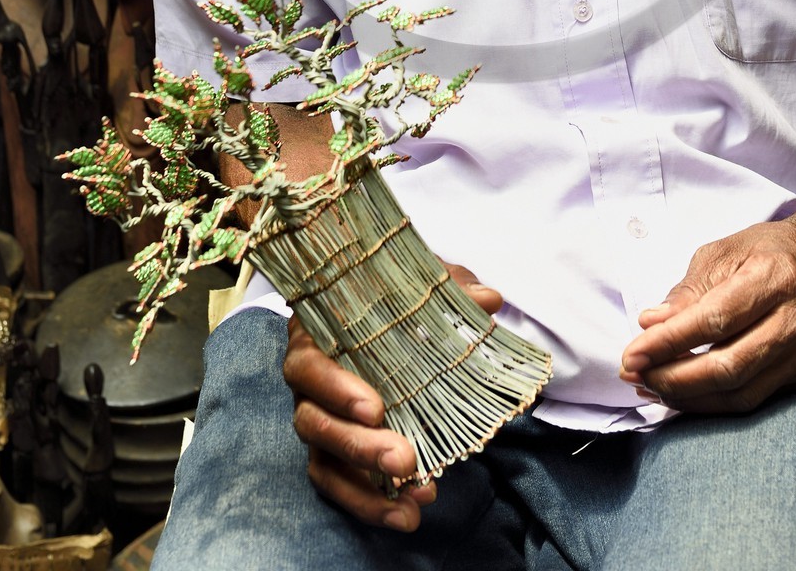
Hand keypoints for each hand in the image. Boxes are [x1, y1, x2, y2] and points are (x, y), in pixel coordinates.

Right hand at [284, 262, 501, 531]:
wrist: (390, 315)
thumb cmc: (395, 297)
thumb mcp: (421, 283)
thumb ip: (450, 287)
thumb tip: (487, 300)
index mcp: (317, 333)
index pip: (308, 363)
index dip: (335, 388)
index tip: (376, 410)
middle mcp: (308, 380)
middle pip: (313, 420)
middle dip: (359, 447)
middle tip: (404, 460)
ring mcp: (317, 417)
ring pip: (324, 459)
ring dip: (364, 486)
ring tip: (414, 497)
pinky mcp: (331, 451)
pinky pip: (339, 484)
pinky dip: (370, 503)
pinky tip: (408, 512)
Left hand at [619, 209, 795, 415]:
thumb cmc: (768, 251)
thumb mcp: (723, 252)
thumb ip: (688, 290)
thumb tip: (651, 325)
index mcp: (774, 276)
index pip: (716, 319)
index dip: (670, 341)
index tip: (632, 353)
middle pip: (729, 366)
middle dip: (673, 378)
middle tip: (634, 374)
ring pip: (741, 394)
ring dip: (688, 398)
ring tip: (650, 387)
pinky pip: (755, 401)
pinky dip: (713, 403)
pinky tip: (683, 394)